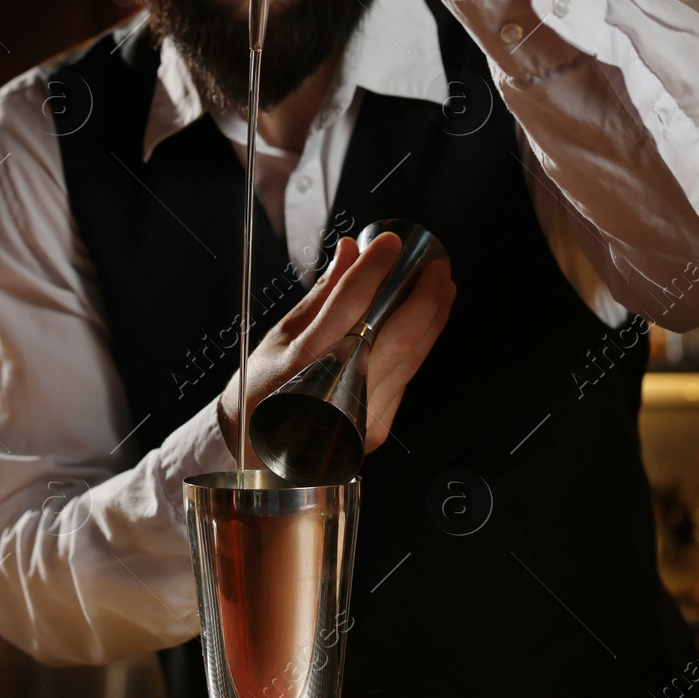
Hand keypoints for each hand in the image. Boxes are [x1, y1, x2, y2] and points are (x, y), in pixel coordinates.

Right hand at [218, 231, 455, 466]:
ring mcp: (360, 417)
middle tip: (436, 268)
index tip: (391, 244)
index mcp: (302, 363)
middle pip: (397, 338)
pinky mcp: (375, 429)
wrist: (258, 453)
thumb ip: (321, 295)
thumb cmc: (262, 390)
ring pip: (411, 360)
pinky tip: (426, 324)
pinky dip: (419, 347)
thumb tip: (350, 250)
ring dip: (433, 320)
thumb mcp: (280, 337)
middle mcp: (335, 392)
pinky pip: (405, 379)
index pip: (348, 305)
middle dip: (425, 298)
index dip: (374, 269)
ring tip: (440, 289)